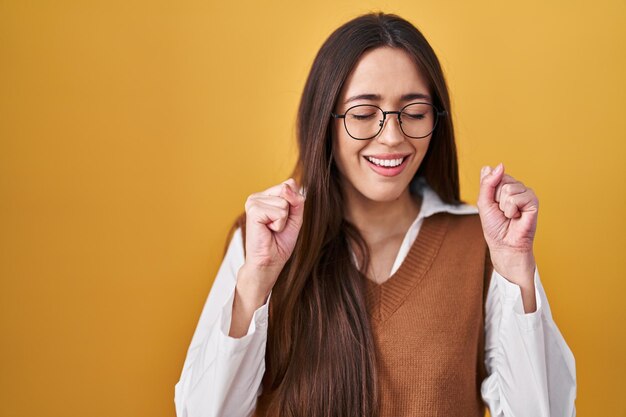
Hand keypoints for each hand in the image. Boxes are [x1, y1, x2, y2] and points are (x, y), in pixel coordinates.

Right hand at [242, 177, 305, 292]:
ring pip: (284, 202)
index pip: (289, 185)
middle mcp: (257, 196)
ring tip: (271, 229)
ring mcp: (253, 202)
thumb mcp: (295, 217)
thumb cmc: (280, 242)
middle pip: (287, 190)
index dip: (294, 204)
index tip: (283, 220)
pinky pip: (279, 212)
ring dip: (283, 220)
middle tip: (277, 226)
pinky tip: (267, 230)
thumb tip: (288, 184)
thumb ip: (296, 200)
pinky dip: (278, 225)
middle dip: (289, 212)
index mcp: (265, 195)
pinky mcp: (253, 210)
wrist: (269, 262)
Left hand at [477, 163, 537, 286]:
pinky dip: (512, 210)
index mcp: (504, 185)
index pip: (493, 174)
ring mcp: (526, 193)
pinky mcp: (534, 202)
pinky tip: (516, 217)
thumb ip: (487, 183)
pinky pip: (517, 198)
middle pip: (501, 180)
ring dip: (504, 206)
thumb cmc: (494, 225)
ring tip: (509, 215)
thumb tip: (498, 165)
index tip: (493, 204)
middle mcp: (516, 187)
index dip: (488, 192)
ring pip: (508, 188)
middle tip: (501, 211)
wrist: (504, 244)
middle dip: (495, 198)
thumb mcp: (483, 202)